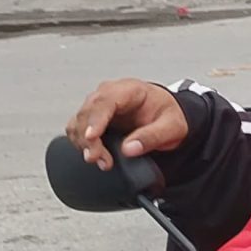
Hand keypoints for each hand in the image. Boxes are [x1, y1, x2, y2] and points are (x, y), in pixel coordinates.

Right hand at [66, 77, 185, 170]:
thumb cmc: (167, 114)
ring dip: (84, 144)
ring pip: (78, 123)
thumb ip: (152, 136)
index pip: (105, 101)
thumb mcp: (172, 126)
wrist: (166, 115)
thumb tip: (130, 148)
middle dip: (88, 138)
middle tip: (98, 158)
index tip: (91, 137)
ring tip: (102, 161)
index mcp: (130, 90)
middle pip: (87, 113)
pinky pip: (78, 130)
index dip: (95, 119)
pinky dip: (82, 144)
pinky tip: (96, 155)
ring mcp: (99, 106)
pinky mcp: (93, 119)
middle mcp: (110, 94)